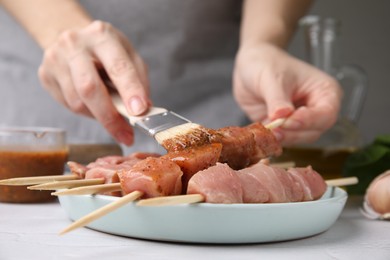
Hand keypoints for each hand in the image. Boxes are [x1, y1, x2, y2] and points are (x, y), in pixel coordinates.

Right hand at [38, 20, 149, 144]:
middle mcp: (74, 44)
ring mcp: (55, 59)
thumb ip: (138, 80)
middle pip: (90, 88)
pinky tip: (94, 105)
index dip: (129, 90)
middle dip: (110, 117)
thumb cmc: (107, 52)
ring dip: (99, 117)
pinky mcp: (45, 75)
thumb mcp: (129, 56)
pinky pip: (68, 105)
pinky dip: (86, 112)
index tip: (139, 111)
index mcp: (102, 35)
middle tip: (125, 135)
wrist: (75, 41)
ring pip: (77, 102)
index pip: (117, 66)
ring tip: (113, 118)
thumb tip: (143, 109)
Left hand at [233, 43, 341, 144]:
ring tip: (267, 131)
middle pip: (314, 131)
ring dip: (282, 138)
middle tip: (274, 130)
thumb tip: (282, 116)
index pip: (326, 114)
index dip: (308, 121)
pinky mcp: (284, 128)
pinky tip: (263, 133)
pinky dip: (273, 139)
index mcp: (324, 91)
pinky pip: (282, 139)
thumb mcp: (272, 78)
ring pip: (298, 139)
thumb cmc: (266, 63)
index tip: (288, 121)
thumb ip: (277, 99)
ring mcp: (300, 120)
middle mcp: (316, 108)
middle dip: (293, 133)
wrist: (250, 65)